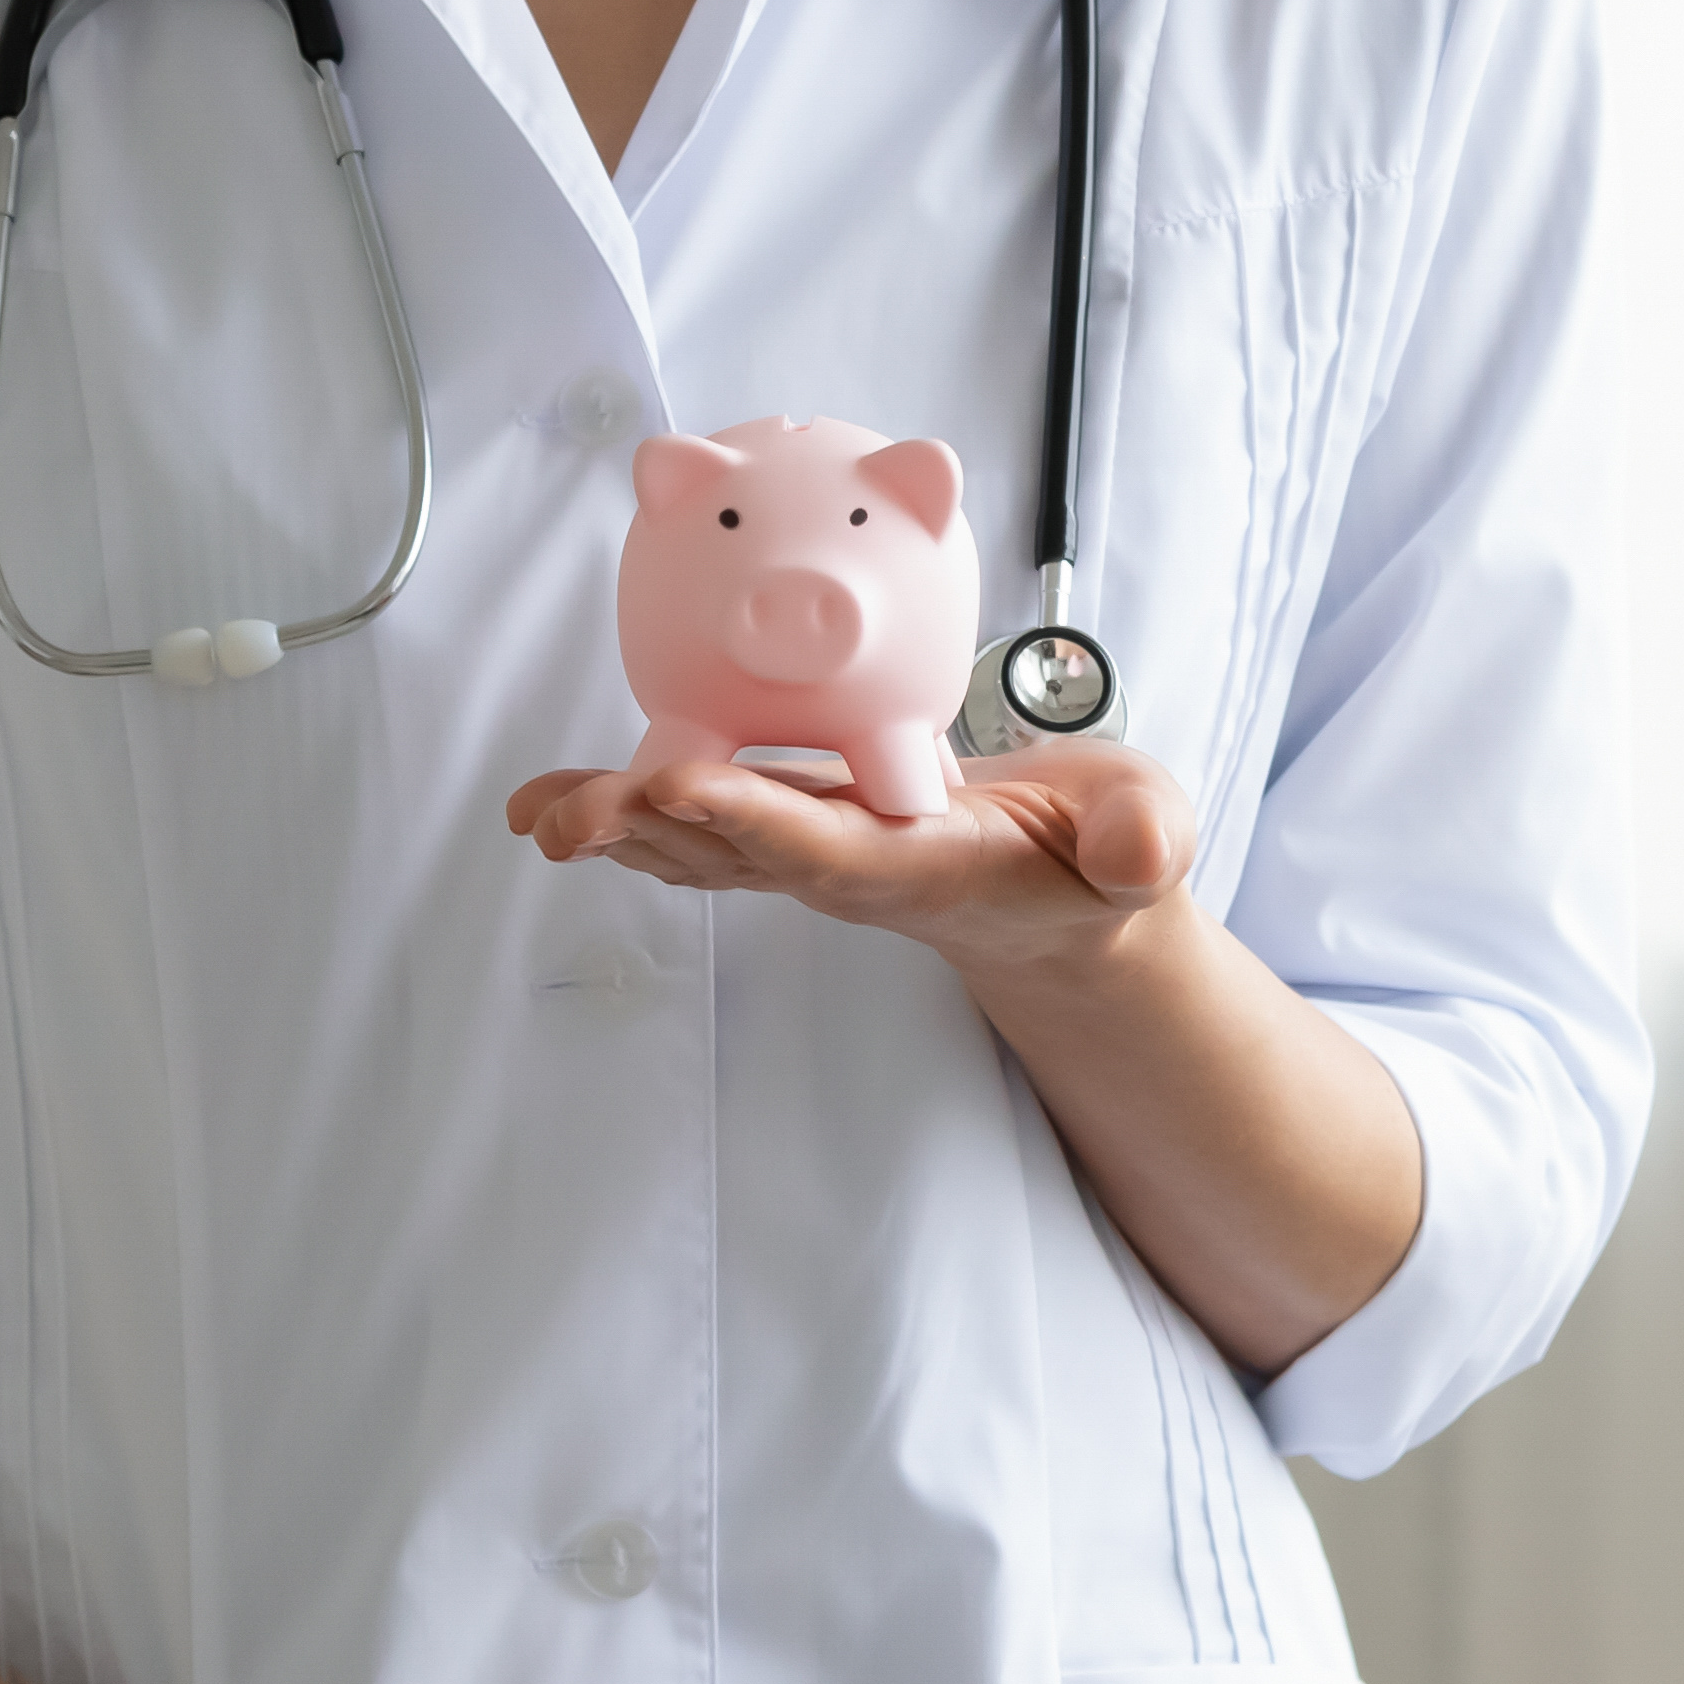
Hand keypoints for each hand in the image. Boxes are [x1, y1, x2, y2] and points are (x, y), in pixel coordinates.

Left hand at [503, 738, 1425, 1372]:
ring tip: (539, 813)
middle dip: (654, 830)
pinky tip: (556, 803)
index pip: (832, 848)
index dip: (756, 820)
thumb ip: (1142, 842)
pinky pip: (701, 827)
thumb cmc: (1100, 857)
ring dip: (620, 829)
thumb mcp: (1144, 837)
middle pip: (740, 856)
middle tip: (571, 817)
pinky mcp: (798, 836)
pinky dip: (629, 812)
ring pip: (704, 847)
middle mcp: (853, 870)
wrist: (1067, 898)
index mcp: (925, 864)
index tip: (683, 785)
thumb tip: (1141, 853)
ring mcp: (817, 858)